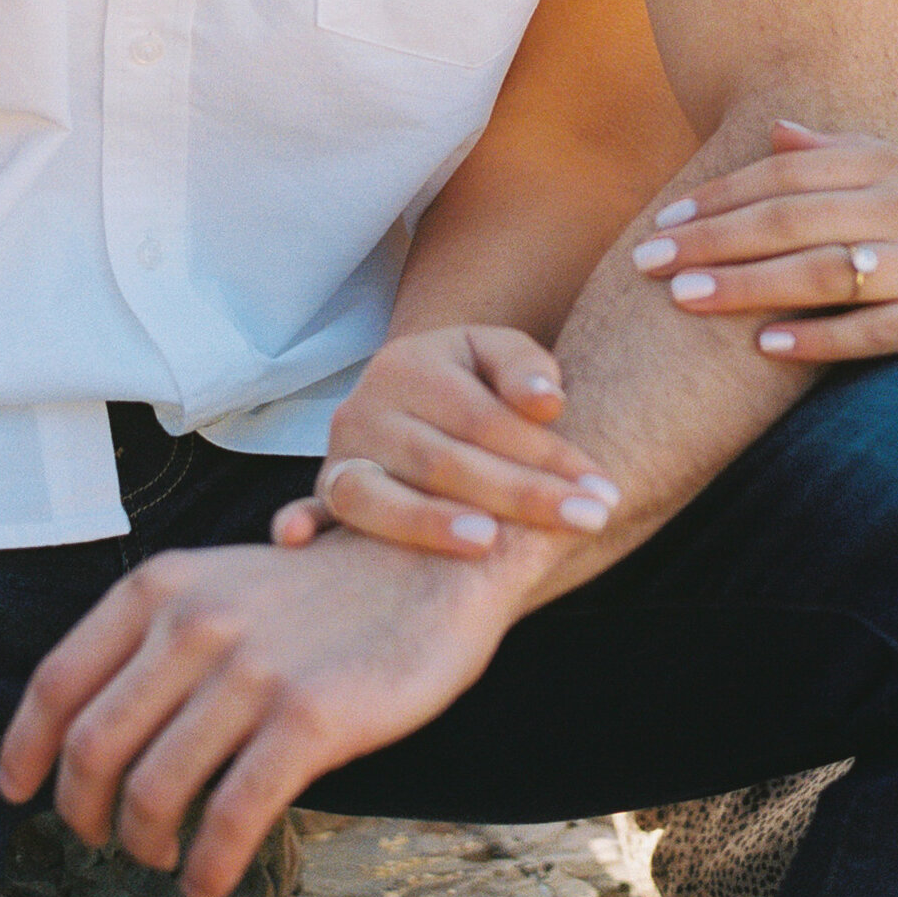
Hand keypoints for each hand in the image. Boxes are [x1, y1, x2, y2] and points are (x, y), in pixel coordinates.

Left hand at [0, 532, 522, 896]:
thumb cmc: (322, 591)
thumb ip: (157, 640)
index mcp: (161, 587)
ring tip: (167, 859)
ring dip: (146, 846)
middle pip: (93, 749)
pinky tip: (211, 881)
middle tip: (107, 840)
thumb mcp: (222, 583)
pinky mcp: (309, 718)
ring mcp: (251, 671)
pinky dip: (207, 866)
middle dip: (85, 816)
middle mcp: (194, 622)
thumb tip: (86, 732)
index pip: (57, 683)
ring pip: (153, 791)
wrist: (431, 566)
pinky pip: (230, 816)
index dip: (25, 751)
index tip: (19, 794)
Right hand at [267, 326, 620, 557]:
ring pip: (374, 496)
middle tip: (587, 521)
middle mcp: (364, 409)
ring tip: (488, 544)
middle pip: (442, 460)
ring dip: (428, 523)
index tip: (601, 490)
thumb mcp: (500, 352)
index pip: (484, 417)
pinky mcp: (325, 497)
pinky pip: (310, 514)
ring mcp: (338, 456)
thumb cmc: (476, 380)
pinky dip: (299, 525)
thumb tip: (546, 401)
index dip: (546, 455)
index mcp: (409, 364)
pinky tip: (296, 542)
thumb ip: (526, 367)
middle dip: (521, 496)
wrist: (418, 394)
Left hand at [630, 119, 897, 362]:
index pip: (795, 172)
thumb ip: (855, 153)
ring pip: (826, 270)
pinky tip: (766, 348)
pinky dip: (820, 338)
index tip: (667, 218)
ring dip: (747, 285)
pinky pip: (880, 329)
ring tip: (684, 301)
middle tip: (647, 261)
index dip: (725, 193)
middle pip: (795, 217)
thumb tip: (777, 133)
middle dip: (713, 238)